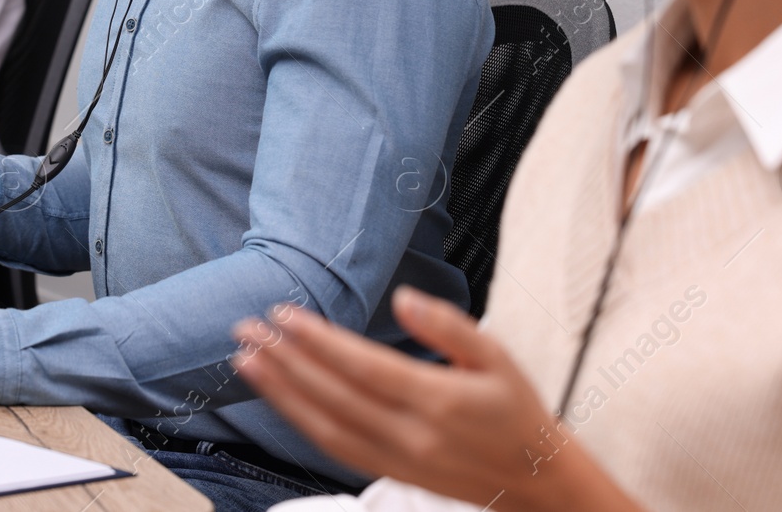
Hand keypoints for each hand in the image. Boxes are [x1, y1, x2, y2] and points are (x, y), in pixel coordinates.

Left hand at [232, 286, 643, 511]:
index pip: (362, 366)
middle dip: (285, 360)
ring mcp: (397, 460)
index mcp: (439, 401)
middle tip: (245, 328)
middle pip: (333, 395)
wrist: (536, 483)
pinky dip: (300, 420)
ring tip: (245, 360)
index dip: (318, 341)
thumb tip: (404, 298)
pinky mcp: (389, 472)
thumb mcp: (497, 356)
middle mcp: (412, 436)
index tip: (283, 313)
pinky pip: (334, 447)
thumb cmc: (516, 409)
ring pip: (325, 426)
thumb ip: (450, 326)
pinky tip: (279, 395)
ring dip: (281, 392)